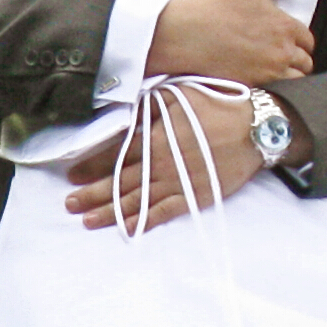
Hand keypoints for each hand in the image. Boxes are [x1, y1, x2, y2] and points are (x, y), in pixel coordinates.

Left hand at [66, 82, 259, 231]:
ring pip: (137, 200)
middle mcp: (161, 163)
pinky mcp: (195, 196)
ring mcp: (177, 182)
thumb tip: (124, 112)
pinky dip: (144, 222)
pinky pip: (164, 213)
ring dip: (110, 212)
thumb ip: (149, 107)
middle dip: (91, 193)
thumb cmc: (218, 105)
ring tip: (86, 221)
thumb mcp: (178, 96)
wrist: (257, 127)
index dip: (91, 165)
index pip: (115, 154)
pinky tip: (126, 230)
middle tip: (69, 204)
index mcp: (154, 136)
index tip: (72, 174)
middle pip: (120, 181)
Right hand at [145, 0, 313, 84]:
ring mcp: (268, 72)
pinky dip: (278, 88)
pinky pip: (277, 92)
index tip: (290, 40)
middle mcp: (282, 51)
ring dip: (292, 76)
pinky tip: (266, 81)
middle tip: (286, 57)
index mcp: (284, 26)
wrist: (185, 34)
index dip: (301, 39)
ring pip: (295, 80)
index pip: (307, 39)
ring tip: (278, 71)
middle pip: (305, 62)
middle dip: (299, 59)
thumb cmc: (214, 5)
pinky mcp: (252, 86)